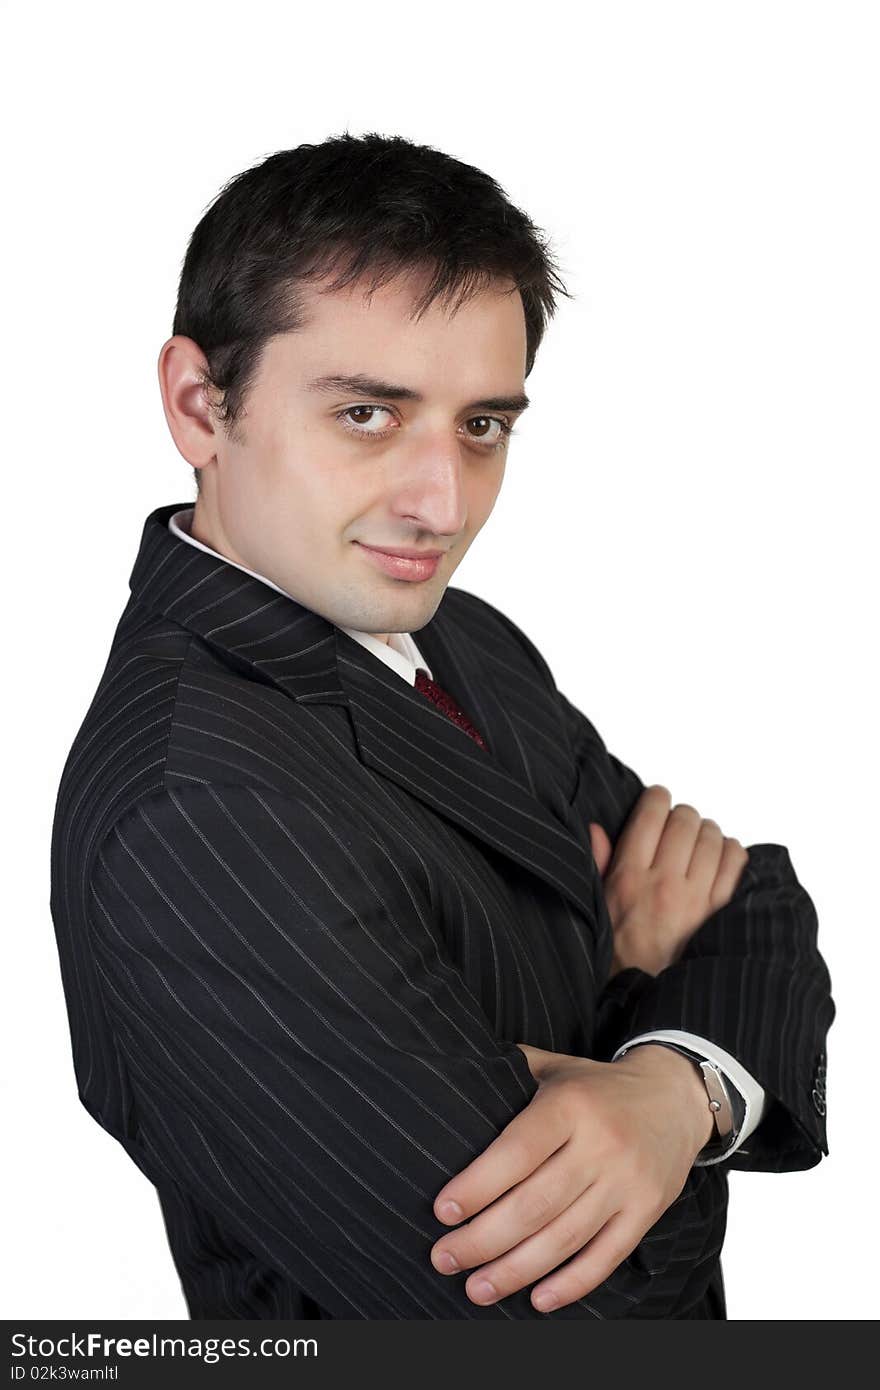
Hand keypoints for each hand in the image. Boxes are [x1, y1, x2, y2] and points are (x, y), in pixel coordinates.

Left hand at [430, 1041, 714, 1311]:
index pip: (517, 1151)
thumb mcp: (555, 1066)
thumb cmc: (596, 1087)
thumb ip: (508, 1071)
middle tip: (445, 1259)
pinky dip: (572, 1284)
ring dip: (516, 1270)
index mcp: (570, 1104)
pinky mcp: (647, 1210)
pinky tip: (538, 1299)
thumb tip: (449, 1077)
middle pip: (535, 1204)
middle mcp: (601, 1143)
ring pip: (565, 1238)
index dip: (478, 1186)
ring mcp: (628, 1181)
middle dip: (483, 1239)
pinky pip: (606, 1255)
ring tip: (477, 1288)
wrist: (675, 1097)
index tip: (443, 1211)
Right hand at [588, 785, 748, 977]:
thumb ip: (598, 864)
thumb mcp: (597, 908)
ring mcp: (696, 898)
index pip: (651, 813)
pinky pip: (736, 861)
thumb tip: (597, 829)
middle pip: (685, 819)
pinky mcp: (720, 912)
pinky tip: (719, 860)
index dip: (657, 798)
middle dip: (681, 816)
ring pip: (712, 836)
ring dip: (706, 833)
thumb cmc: (621, 957)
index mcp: (628, 878)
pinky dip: (731, 852)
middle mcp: (663, 883)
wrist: (649, 1001)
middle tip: (677, 827)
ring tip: (698, 845)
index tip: (658, 801)